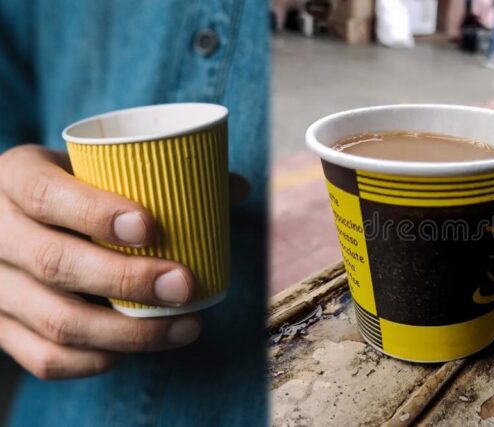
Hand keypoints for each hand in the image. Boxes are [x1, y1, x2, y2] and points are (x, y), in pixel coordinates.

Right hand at [0, 145, 202, 379]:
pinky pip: (45, 359)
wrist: (7, 223)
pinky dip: (96, 360)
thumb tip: (238, 188)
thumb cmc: (68, 191)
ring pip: (56, 321)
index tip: (151, 227)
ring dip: (128, 332)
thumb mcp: (92, 167)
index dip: (95, 212)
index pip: (46, 195)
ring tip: (185, 327)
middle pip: (54, 264)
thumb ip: (160, 175)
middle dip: (127, 280)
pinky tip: (136, 351)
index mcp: (15, 178)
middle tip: (185, 284)